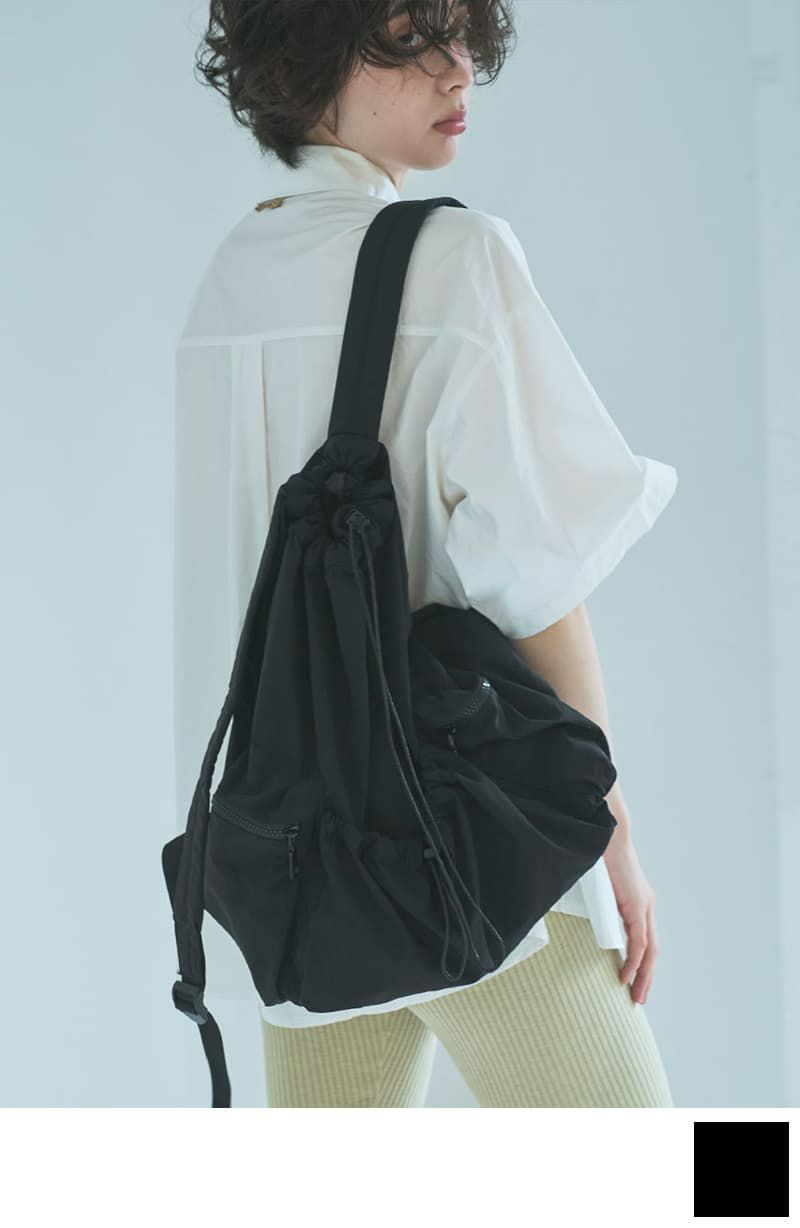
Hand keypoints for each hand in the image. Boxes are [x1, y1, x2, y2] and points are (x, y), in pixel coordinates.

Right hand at [602, 826, 660, 1004]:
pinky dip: (635, 959)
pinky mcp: (637, 904)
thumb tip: (583, 915)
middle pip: (652, 950)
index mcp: (639, 901)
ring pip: (649, 949)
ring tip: (635, 994)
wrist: (606, 832)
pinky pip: (639, 940)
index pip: (645, 939)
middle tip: (638, 997)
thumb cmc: (598, 854)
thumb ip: (598, 903)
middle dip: (645, 976)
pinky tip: (626, 974)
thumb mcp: (601, 886)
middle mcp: (647, 905)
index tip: (633, 982)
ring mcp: (644, 905)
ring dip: (643, 974)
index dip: (642, 962)